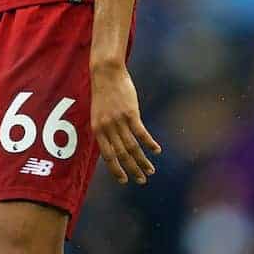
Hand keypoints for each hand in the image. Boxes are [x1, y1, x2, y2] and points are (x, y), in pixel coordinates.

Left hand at [90, 61, 160, 184]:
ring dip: (143, 161)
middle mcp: (107, 127)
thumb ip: (106, 129)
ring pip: (132, 147)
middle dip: (132, 170)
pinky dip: (149, 143)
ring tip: (151, 170)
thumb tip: (114, 144)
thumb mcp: (99, 113)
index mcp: (97, 129)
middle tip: (142, 180)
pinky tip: (157, 150)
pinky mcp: (130, 113)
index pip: (107, 156)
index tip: (124, 180)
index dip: (116, 170)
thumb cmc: (104, 92)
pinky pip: (141, 133)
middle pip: (121, 155)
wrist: (106, 72)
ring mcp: (119, 121)